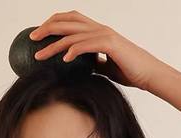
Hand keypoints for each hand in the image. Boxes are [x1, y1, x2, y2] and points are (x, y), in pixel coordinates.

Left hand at [29, 9, 158, 90]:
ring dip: (53, 44)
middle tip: (31, 38)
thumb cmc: (130, 72)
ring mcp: (104, 34)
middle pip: (68, 21)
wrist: (149, 74)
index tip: (39, 34)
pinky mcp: (110, 44)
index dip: (54, 23)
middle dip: (47, 27)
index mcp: (98, 31)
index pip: (72, 20)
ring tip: (39, 55)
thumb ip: (92, 63)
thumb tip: (78, 70)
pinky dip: (73, 51)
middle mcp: (100, 28)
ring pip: (73, 34)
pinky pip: (86, 45)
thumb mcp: (106, 68)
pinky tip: (62, 59)